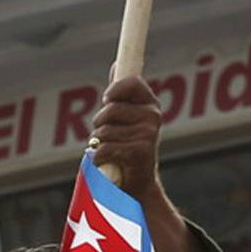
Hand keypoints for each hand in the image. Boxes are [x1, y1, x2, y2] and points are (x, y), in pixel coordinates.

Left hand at [89, 76, 168, 199]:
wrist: (137, 187)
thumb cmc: (126, 149)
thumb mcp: (124, 118)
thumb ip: (120, 94)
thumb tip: (117, 65)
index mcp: (150, 104)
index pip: (132, 82)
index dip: (115, 89)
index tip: (107, 99)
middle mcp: (153, 117)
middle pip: (110, 109)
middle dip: (99, 124)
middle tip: (106, 136)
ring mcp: (148, 134)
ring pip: (103, 132)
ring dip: (98, 144)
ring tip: (110, 152)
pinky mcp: (140, 152)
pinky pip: (104, 148)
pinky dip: (97, 158)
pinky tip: (106, 163)